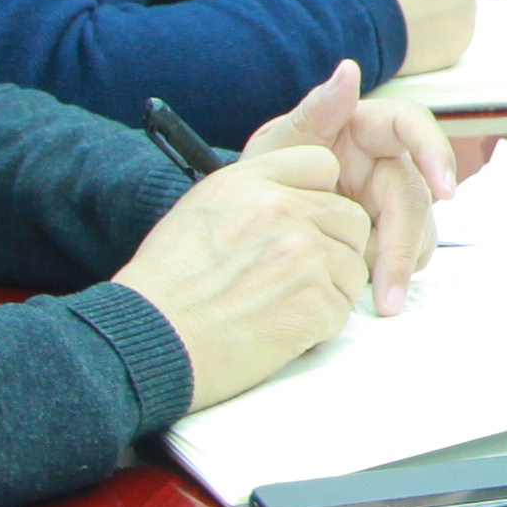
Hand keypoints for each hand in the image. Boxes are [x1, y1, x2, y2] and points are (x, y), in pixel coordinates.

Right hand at [115, 141, 376, 401]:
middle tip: (297, 274)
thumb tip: (303, 189)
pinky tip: (282, 328)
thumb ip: (256, 188)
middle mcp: (283, 210)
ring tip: (282, 304)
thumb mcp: (202, 208)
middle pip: (350, 217)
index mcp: (253, 181)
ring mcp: (304, 256)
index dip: (319, 195)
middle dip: (333, 245)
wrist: (152, 341)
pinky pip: (343, 307)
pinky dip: (319, 324)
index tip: (304, 221)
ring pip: (354, 265)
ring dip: (328, 288)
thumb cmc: (168, 284)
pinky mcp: (315, 303)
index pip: (323, 164)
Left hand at [240, 60, 452, 314]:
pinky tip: (375, 293)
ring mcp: (389, 200)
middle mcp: (385, 161)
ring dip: (404, 265)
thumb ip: (313, 112)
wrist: (246, 228)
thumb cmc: (262, 177)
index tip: (446, 192)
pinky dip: (395, 274)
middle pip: (416, 194)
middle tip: (391, 291)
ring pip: (419, 228)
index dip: (434, 152)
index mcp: (363, 129)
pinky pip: (407, 252)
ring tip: (379, 299)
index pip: (411, 125)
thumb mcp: (276, 147)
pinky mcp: (388, 233)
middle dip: (406, 243)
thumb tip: (348, 69)